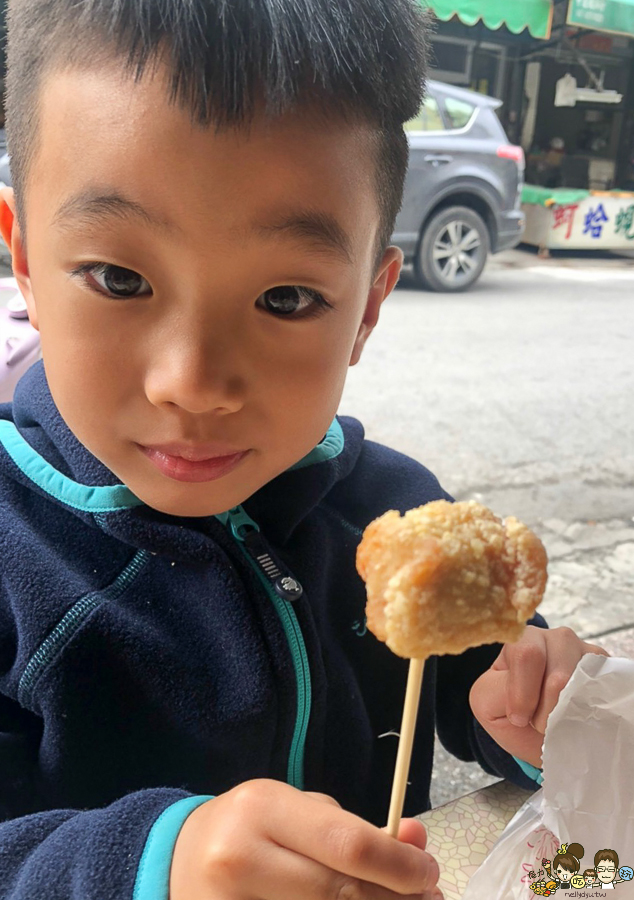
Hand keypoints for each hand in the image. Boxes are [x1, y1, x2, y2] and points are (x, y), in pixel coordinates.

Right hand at [169, 778, 442, 899]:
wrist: (178, 860)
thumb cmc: (250, 828)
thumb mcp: (298, 810)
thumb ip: (356, 827)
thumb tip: (417, 841)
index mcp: (263, 809)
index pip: (348, 845)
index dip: (400, 866)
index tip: (430, 873)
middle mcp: (241, 858)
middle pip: (341, 895)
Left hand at [469, 625, 608, 767]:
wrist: (538, 737)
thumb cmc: (510, 715)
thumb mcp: (488, 703)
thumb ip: (500, 690)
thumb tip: (527, 695)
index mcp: (519, 640)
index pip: (527, 654)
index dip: (524, 694)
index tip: (518, 719)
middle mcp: (552, 637)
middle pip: (558, 673)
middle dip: (547, 709)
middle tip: (539, 723)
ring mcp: (582, 650)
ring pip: (582, 681)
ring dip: (567, 712)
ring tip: (557, 720)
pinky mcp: (604, 667)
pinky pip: (603, 686)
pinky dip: (589, 708)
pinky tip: (578, 714)